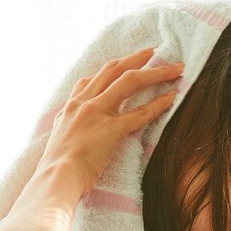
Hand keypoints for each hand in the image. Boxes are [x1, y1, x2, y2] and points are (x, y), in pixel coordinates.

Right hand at [35, 46, 183, 195]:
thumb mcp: (60, 139)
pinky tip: (173, 97)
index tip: (127, 61)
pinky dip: (160, 103)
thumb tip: (81, 130)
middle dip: (137, 58)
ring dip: (156, 73)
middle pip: (114, 70)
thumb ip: (72, 127)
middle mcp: (83, 102)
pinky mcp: (113, 128)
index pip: (93, 77)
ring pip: (131, 82)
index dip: (113, 67)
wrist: (55, 178)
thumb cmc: (57, 168)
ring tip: (175, 69)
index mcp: (71, 105)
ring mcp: (98, 112)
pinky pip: (141, 112)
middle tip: (155, 51)